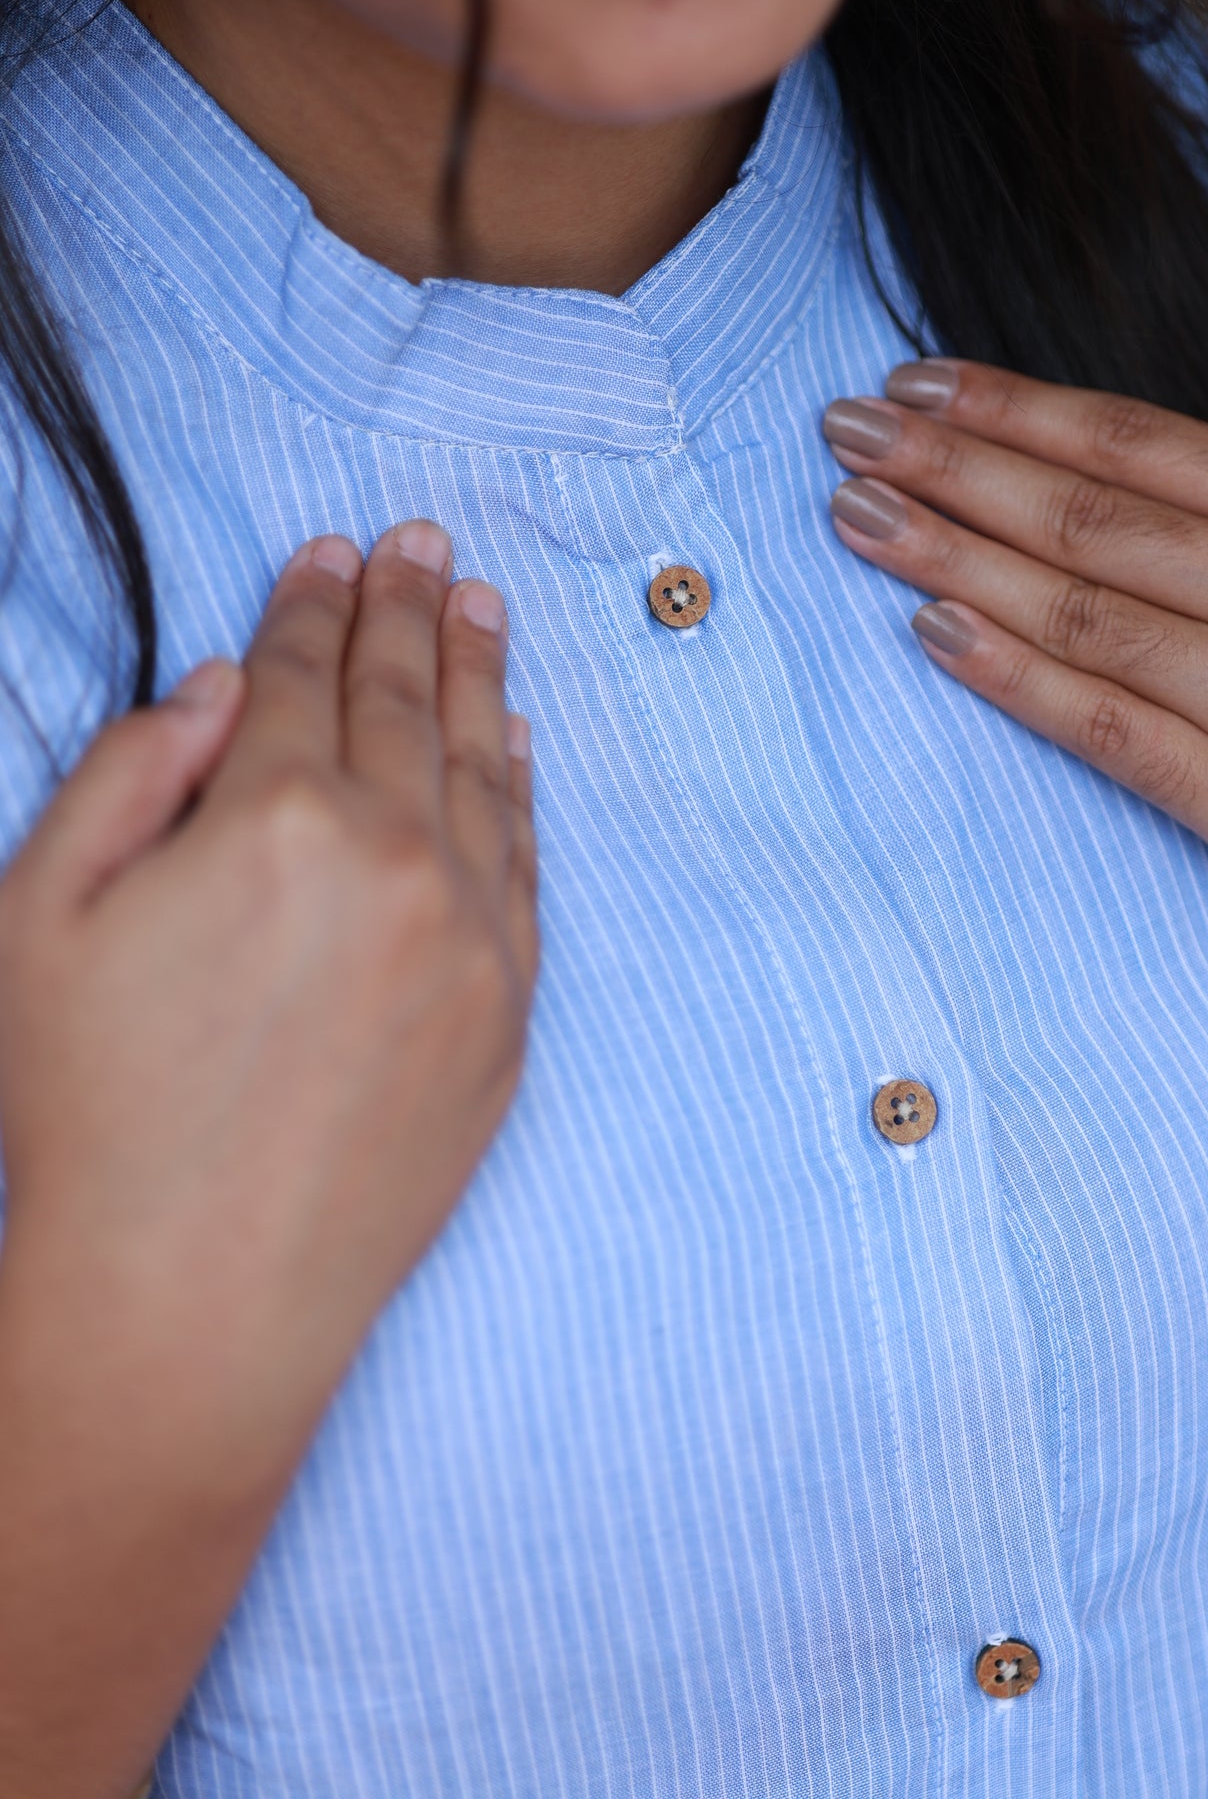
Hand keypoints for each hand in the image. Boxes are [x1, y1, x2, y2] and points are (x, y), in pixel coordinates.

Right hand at [0, 521, 536, 1795]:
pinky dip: (520, 787)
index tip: (328, 553)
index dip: (308, 605)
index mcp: (272, 816)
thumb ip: (129, 774)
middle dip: (403, 609)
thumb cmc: (94, 1112)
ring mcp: (469, 934)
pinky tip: (514, 737)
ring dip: (475, 674)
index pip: (297, 676)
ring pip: (479, 767)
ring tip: (475, 605)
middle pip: (400, 701)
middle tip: (419, 542)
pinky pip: (524, 864)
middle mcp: (394, 856)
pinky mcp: (511, 1010)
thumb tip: (217, 690)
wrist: (194, 1300)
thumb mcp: (40, 915)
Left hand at [822, 268, 1207, 924]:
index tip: (915, 382)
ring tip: (858, 514)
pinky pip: (1106, 725)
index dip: (1011, 406)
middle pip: (1081, 513)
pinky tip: (935, 631)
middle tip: (845, 431)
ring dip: (952, 554)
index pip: (1133, 441)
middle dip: (950, 464)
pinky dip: (1013, 676)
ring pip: (1076, 608)